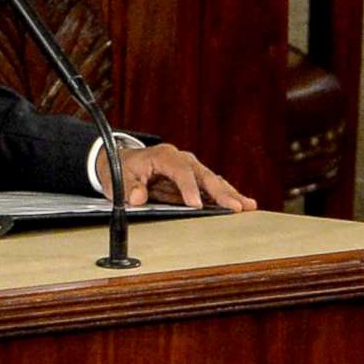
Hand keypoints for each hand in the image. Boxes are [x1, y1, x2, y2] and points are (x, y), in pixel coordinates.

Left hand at [96, 141, 256, 211]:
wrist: (120, 163)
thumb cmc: (120, 170)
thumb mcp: (116, 177)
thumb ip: (126, 188)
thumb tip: (137, 197)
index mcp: (163, 156)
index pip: (179, 170)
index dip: (187, 187)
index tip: (195, 205)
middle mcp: (181, 159)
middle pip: (203, 175)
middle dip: (219, 191)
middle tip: (235, 207)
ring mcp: (191, 169)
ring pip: (213, 181)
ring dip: (229, 194)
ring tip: (248, 206)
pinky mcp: (195, 180)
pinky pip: (213, 188)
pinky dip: (227, 196)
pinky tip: (244, 205)